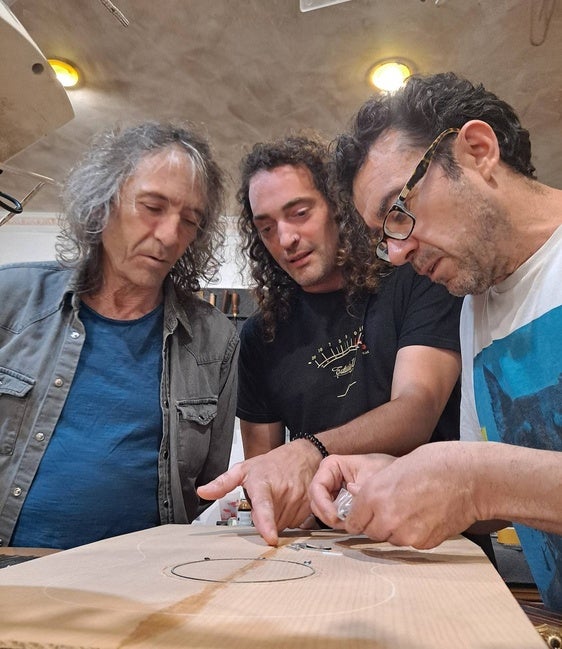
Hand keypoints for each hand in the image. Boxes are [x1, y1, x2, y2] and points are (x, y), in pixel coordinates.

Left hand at [197, 439, 321, 544]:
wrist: (303, 455)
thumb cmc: (273, 463)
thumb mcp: (244, 469)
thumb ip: (223, 483)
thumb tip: (203, 492)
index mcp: (264, 484)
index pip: (264, 507)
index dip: (266, 523)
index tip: (269, 537)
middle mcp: (284, 492)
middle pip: (271, 523)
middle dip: (266, 519)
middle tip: (266, 501)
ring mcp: (298, 500)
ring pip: (284, 525)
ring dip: (279, 519)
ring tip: (279, 500)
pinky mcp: (309, 506)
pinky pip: (297, 524)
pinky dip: (291, 518)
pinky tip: (290, 504)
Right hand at [308, 453, 394, 528]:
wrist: (397, 475)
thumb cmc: (384, 469)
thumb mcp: (372, 479)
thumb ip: (359, 495)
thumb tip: (348, 511)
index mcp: (331, 466)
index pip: (317, 487)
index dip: (323, 505)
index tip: (335, 518)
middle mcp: (328, 478)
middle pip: (316, 501)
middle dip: (329, 515)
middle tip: (343, 524)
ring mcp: (332, 492)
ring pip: (323, 511)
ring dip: (335, 521)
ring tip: (352, 524)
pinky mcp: (339, 503)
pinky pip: (333, 516)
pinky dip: (341, 522)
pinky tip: (353, 523)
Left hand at [310, 443, 479, 548]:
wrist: (468, 477)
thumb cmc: (434, 464)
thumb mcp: (395, 467)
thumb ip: (375, 486)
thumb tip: (357, 492)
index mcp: (374, 495)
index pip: (353, 522)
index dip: (359, 518)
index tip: (364, 517)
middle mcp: (386, 518)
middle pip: (372, 533)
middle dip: (378, 524)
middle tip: (393, 510)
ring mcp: (406, 533)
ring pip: (392, 539)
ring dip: (397, 530)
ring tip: (413, 510)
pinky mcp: (425, 543)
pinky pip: (412, 543)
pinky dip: (416, 534)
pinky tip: (427, 517)